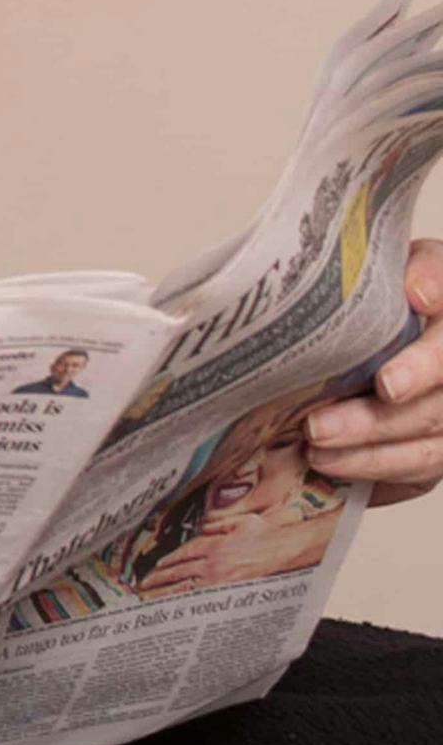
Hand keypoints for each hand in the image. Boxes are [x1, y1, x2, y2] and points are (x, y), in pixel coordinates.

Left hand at [136, 510, 338, 595]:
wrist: (287, 549)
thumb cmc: (268, 535)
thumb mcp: (241, 521)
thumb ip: (218, 524)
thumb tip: (203, 527)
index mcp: (212, 544)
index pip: (181, 555)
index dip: (166, 563)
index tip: (155, 568)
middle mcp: (212, 561)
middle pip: (177, 572)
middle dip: (157, 580)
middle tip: (141, 587)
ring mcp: (220, 578)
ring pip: (184, 588)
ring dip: (164, 594)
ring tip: (149, 600)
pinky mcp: (229, 590)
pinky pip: (203, 599)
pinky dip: (187, 603)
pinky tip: (176, 609)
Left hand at [307, 239, 442, 505]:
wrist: (395, 330)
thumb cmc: (396, 294)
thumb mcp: (404, 266)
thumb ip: (421, 271)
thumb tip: (419, 291)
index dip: (423, 367)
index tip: (386, 385)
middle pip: (437, 411)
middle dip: (376, 424)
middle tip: (317, 429)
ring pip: (429, 453)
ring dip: (369, 458)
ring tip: (315, 454)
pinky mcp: (439, 451)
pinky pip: (416, 476)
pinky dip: (374, 478)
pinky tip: (331, 471)